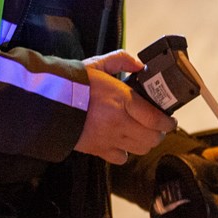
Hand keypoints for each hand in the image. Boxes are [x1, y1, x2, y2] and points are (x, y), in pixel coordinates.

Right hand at [74, 50, 176, 165]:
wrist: (48, 102)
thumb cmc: (73, 83)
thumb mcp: (98, 64)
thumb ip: (121, 59)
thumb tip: (140, 65)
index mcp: (121, 99)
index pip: (155, 119)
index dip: (167, 122)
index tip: (169, 120)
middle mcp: (118, 122)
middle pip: (151, 137)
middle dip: (159, 133)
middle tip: (157, 126)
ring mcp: (108, 138)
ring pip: (140, 149)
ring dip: (145, 142)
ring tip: (142, 134)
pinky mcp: (98, 149)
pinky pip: (121, 158)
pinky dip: (125, 153)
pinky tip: (121, 142)